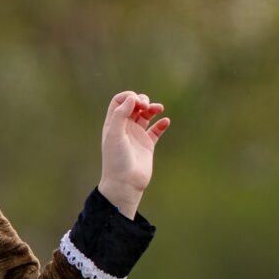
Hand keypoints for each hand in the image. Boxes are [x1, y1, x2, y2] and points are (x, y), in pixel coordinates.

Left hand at [97, 90, 170, 218]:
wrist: (125, 182)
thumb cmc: (116, 159)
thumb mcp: (114, 135)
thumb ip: (120, 114)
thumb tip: (132, 98)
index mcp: (113, 123)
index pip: (119, 101)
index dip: (128, 96)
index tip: (136, 101)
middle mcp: (124, 127)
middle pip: (134, 105)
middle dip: (142, 100)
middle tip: (145, 106)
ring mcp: (136, 135)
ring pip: (146, 115)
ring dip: (153, 108)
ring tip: (159, 108)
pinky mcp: (147, 145)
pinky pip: (156, 130)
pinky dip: (162, 123)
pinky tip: (165, 121)